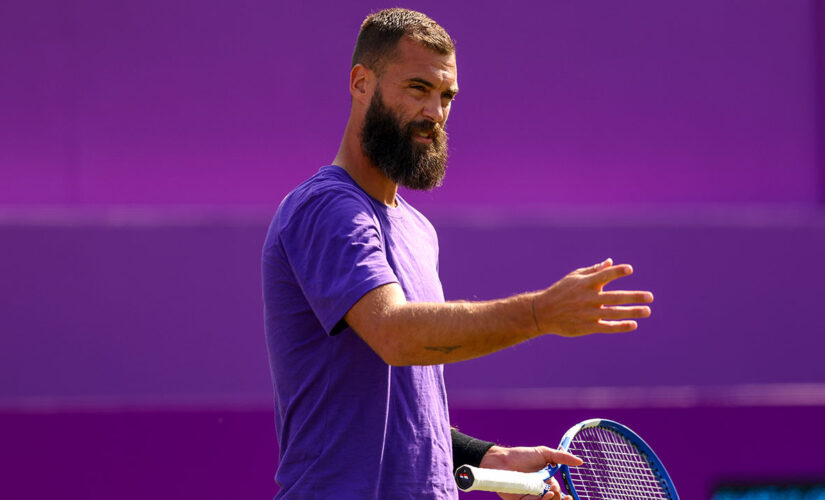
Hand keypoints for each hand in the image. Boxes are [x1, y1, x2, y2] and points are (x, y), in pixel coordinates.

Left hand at [479, 445, 582, 499]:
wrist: (501, 460)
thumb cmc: (521, 455)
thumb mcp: (544, 454)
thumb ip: (562, 457)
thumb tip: (581, 462)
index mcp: (545, 482)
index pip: (558, 493)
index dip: (565, 498)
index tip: (569, 497)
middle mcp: (538, 492)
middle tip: (565, 498)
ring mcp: (530, 497)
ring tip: (550, 493)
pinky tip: (542, 495)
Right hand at [533, 258, 653, 335]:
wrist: (543, 312)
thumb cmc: (561, 292)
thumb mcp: (574, 277)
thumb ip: (593, 270)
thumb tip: (610, 262)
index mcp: (585, 284)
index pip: (603, 276)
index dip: (616, 272)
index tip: (629, 269)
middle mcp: (588, 298)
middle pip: (615, 297)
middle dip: (634, 297)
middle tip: (650, 297)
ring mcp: (588, 313)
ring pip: (614, 313)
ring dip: (632, 312)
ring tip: (647, 311)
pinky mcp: (587, 326)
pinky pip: (607, 327)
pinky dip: (620, 326)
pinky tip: (633, 324)